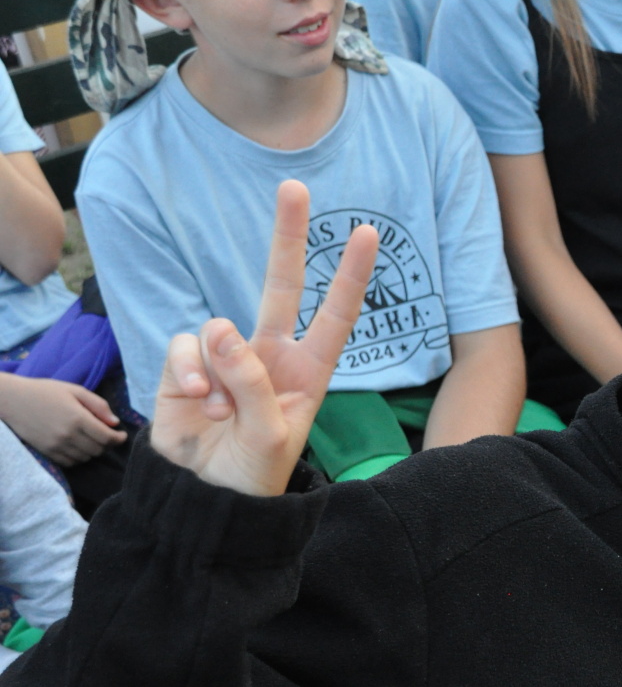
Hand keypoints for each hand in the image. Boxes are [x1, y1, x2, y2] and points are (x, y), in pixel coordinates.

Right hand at [0, 373, 126, 465]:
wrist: (12, 400)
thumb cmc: (45, 391)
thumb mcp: (75, 390)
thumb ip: (98, 405)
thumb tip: (114, 422)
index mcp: (77, 418)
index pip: (107, 438)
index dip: (119, 438)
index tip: (122, 435)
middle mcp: (68, 435)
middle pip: (98, 450)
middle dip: (107, 444)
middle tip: (108, 435)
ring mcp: (56, 446)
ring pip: (86, 458)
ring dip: (94, 451)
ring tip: (92, 439)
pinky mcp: (47, 452)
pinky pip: (71, 463)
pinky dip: (79, 457)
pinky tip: (79, 446)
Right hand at [149, 180, 377, 496]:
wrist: (203, 500)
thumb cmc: (251, 474)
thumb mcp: (271, 436)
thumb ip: (254, 382)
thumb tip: (221, 329)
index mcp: (309, 370)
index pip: (337, 314)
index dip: (352, 275)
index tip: (370, 232)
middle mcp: (270, 355)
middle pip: (282, 284)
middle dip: (287, 236)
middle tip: (293, 186)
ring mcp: (228, 358)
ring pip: (220, 330)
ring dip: (220, 372)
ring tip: (223, 414)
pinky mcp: (187, 365)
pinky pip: (187, 345)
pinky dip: (190, 372)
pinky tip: (198, 403)